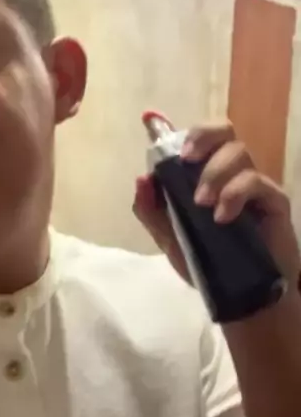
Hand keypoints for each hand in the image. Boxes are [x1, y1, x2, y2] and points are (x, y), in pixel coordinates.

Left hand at [133, 122, 300, 289]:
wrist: (242, 297)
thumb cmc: (207, 262)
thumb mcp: (170, 239)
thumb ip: (152, 211)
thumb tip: (142, 179)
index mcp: (205, 174)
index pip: (198, 139)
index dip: (175, 127)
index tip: (150, 119)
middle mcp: (231, 172)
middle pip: (224, 131)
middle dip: (201, 136)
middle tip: (185, 159)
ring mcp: (254, 184)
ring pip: (239, 152)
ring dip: (215, 172)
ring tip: (202, 203)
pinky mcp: (274, 201)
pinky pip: (257, 182)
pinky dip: (235, 194)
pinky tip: (222, 217)